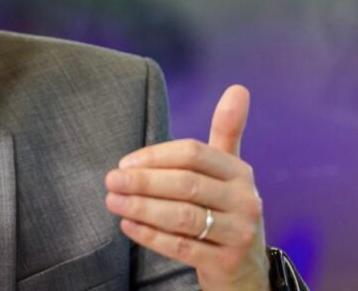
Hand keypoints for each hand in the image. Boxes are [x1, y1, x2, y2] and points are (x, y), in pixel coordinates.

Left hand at [104, 85, 269, 289]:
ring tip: (112, 201)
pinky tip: (128, 226)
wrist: (247, 270)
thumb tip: (238, 88)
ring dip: (142, 208)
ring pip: (183, 217)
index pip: (193, 154)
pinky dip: (151, 236)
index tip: (124, 163)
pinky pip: (182, 247)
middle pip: (186, 184)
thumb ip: (227, 132)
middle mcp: (245, 200)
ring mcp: (239, 233)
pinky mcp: (227, 263)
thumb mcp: (229, 173)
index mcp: (239, 172)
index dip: (155, 156)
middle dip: (143, 182)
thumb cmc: (226, 212)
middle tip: (110, 181)